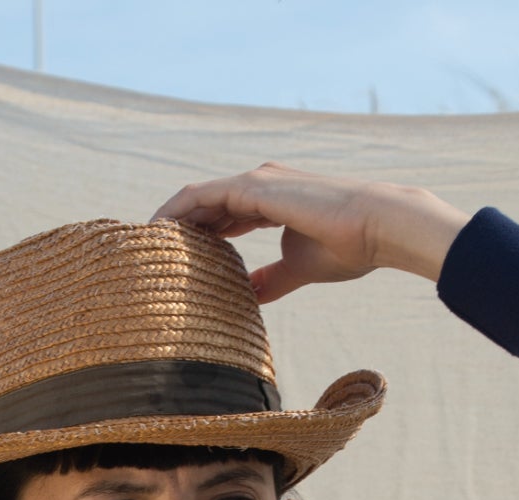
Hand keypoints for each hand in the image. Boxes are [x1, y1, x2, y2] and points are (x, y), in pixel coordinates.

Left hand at [149, 162, 472, 301]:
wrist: (376, 227)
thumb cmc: (348, 247)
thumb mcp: (298, 268)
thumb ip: (270, 280)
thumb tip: (247, 299)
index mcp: (269, 200)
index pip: (220, 216)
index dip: (194, 236)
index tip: (171, 263)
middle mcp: (258, 184)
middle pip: (202, 205)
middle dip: (174, 230)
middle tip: (144, 259)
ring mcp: (255, 181)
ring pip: (196, 198)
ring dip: (168, 221)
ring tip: (142, 248)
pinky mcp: (254, 187)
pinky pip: (202, 197)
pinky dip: (178, 213)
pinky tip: (158, 234)